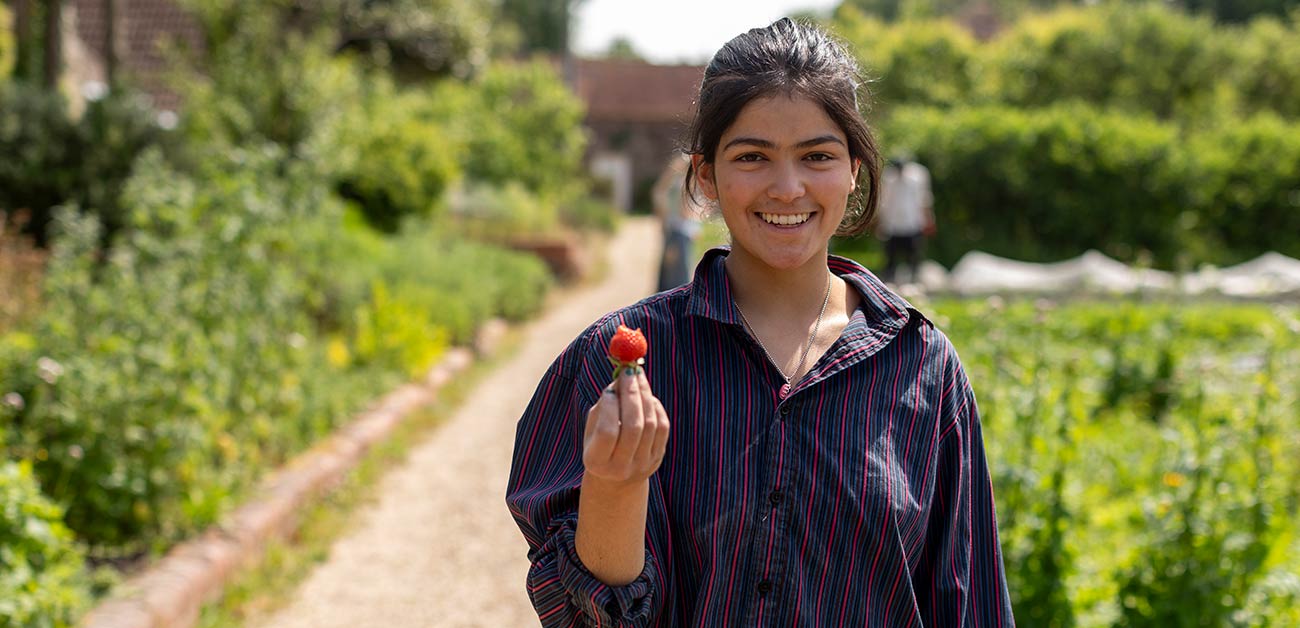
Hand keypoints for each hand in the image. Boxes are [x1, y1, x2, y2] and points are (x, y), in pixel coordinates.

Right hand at [583, 369, 669, 486]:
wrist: (616, 478)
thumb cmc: (598, 444)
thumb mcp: (591, 428)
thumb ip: (604, 406)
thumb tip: (622, 379)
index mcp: (596, 462)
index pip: (607, 432)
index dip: (611, 407)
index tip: (611, 387)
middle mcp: (620, 468)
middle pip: (633, 427)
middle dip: (632, 395)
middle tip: (630, 371)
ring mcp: (642, 465)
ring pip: (650, 424)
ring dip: (645, 395)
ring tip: (638, 377)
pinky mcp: (658, 458)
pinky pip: (662, 427)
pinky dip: (655, 406)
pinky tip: (646, 396)